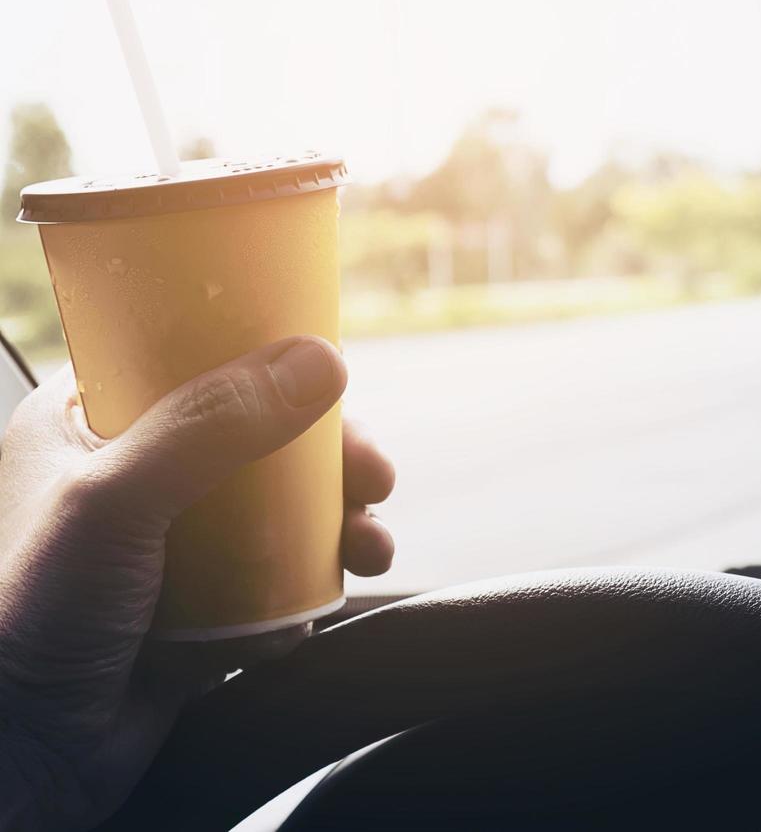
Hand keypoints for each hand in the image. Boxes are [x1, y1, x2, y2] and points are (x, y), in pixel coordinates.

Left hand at [0, 337, 395, 831]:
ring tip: (368, 549)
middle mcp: (134, 470)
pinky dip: (312, 585)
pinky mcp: (203, 601)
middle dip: (332, 460)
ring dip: (340, 524)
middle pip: (261, 436)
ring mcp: (171, 539)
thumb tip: (319, 361)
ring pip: (281, 508)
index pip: (195, 357)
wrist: (22, 754)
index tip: (334, 378)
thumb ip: (212, 427)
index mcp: (89, 420)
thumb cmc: (27, 616)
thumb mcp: (116, 501)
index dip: (271, 358)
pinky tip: (319, 604)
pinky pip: (278, 577)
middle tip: (374, 479)